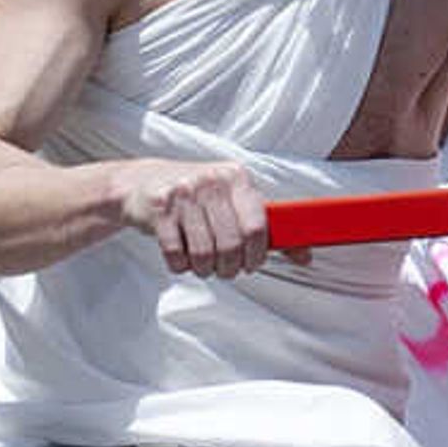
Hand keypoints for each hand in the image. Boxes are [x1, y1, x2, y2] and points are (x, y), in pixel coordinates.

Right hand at [120, 158, 270, 277]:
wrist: (144, 181)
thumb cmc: (197, 195)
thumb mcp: (232, 200)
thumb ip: (266, 226)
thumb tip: (303, 256)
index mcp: (236, 177)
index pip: (257, 226)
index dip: (257, 254)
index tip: (252, 263)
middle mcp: (212, 181)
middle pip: (232, 244)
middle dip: (230, 267)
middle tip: (226, 269)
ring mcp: (183, 193)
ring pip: (204, 252)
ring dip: (205, 268)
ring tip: (204, 264)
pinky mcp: (159, 207)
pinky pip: (176, 254)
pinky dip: (182, 265)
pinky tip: (183, 258)